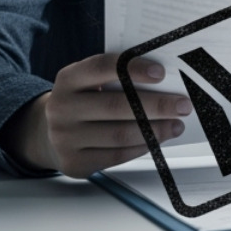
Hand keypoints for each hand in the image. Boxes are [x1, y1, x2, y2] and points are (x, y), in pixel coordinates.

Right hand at [1, 53, 191, 177]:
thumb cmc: (84, 100)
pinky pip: (116, 156)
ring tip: (176, 125)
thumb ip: (117, 78)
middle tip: (182, 104)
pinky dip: (141, 146)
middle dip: (156, 105)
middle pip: (115, 106)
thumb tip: (164, 82)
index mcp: (68, 79)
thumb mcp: (90, 81)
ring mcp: (64, 138)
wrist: (48, 133)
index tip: (161, 72)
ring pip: (119, 134)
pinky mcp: (74, 163)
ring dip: (154, 130)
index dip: (133, 68)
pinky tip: (157, 139)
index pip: (102, 67)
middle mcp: (61, 107)